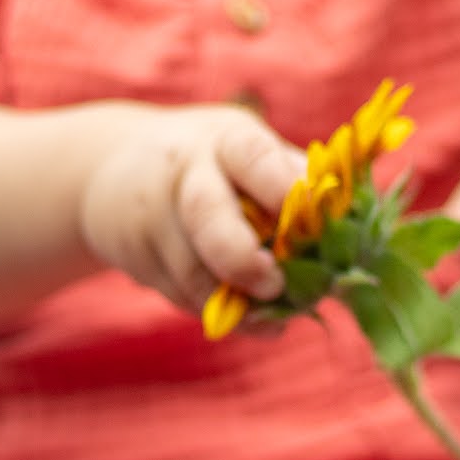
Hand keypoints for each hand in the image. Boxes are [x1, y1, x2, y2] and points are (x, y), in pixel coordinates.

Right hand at [79, 105, 305, 316]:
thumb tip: (352, 228)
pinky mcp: (136, 260)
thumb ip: (294, 184)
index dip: (284, 189)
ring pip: (193, 274)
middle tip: (274, 285)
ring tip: (272, 317)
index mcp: (225, 142)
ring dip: (236, 304)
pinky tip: (244, 315)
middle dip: (244, 258)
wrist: (106, 171)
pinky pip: (182, 297)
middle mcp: (183, 174)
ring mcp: (153, 219)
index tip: (312, 217)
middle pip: (208, 215)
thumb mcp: (246, 150)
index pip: (254, 158)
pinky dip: (218, 313)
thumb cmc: (208, 162)